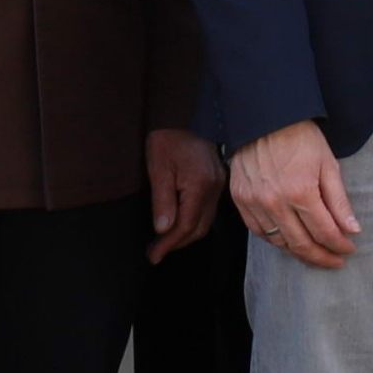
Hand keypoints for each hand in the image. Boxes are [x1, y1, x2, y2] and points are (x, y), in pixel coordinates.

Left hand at [145, 129, 223, 260]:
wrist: (185, 117)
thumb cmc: (169, 140)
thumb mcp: (158, 169)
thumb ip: (162, 201)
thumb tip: (163, 229)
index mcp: (200, 186)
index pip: (185, 225)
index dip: (169, 244)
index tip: (153, 256)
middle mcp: (215, 189)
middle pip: (200, 228)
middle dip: (178, 243)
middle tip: (156, 252)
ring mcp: (219, 185)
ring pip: (206, 221)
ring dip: (186, 235)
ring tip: (164, 242)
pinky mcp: (218, 182)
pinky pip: (208, 210)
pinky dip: (193, 222)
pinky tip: (179, 224)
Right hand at [231, 120, 359, 268]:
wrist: (264, 119)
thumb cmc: (301, 138)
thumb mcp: (329, 165)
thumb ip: (339, 201)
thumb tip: (352, 230)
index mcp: (301, 193)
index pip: (324, 232)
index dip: (339, 245)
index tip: (349, 250)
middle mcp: (275, 203)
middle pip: (300, 243)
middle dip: (321, 257)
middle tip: (335, 262)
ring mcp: (254, 203)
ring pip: (278, 242)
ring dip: (298, 252)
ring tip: (315, 255)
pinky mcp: (240, 201)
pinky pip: (258, 231)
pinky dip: (275, 241)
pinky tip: (288, 243)